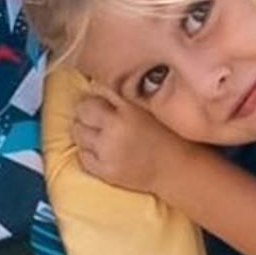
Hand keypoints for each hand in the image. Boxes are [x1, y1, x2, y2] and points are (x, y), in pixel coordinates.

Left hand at [72, 89, 191, 194]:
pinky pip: (82, 156)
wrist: (177, 169)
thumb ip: (122, 94)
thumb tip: (93, 83)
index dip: (97, 96)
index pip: (96, 91)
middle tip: (100, 119)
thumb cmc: (164, 135)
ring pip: (78, 132)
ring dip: (86, 131)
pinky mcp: (107, 171)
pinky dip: (88, 152)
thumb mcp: (146, 106)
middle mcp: (117, 129)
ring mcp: (110, 151)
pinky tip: (104, 151)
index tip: (102, 102)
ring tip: (103, 135)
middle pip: (82, 110)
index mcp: (129, 109)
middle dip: (88, 112)